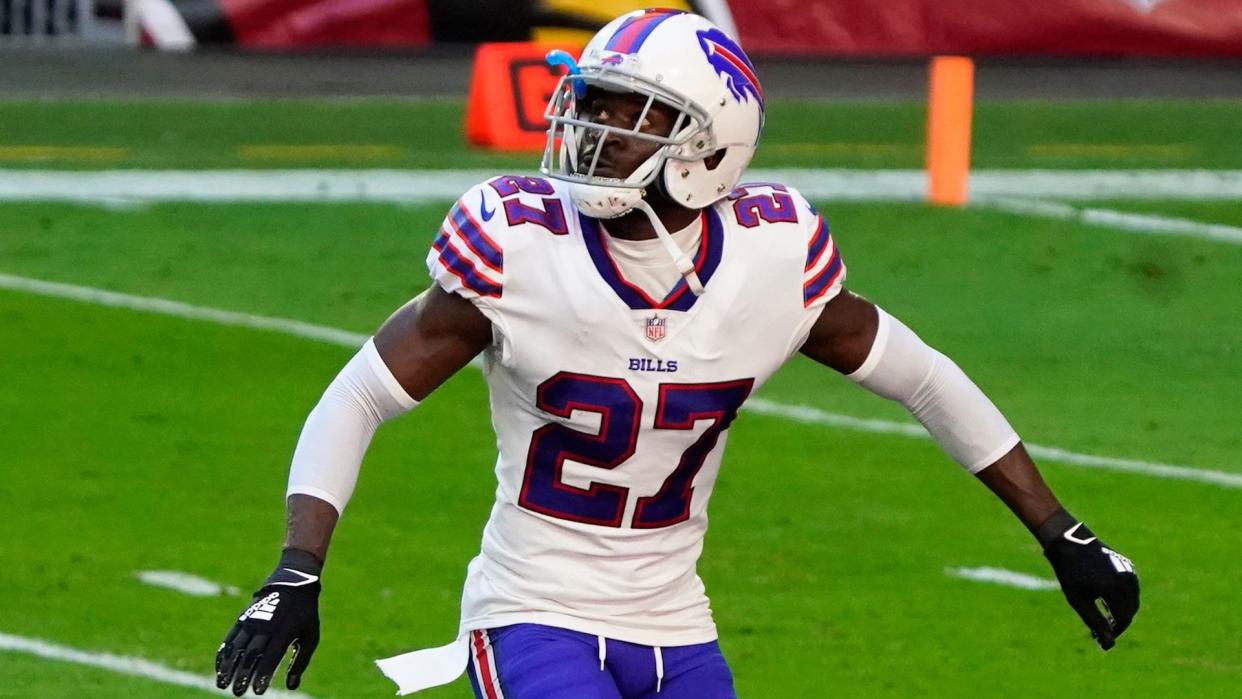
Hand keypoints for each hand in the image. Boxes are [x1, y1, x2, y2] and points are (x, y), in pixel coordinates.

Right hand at [216, 549, 322, 694]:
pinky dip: (223, 653)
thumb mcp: (311, 636)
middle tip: (238, 693)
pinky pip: (230, 638)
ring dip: (228, 667)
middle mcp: (266, 626)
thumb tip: (291, 686)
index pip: (271, 657)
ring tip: (222, 684)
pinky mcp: (243, 618)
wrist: (293, 583)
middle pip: (251, 654)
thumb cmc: (304, 614)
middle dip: (243, 675)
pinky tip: (219, 668)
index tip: (257, 691)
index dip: (262, 674)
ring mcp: (252, 621)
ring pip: (236, 647)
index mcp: (284, 631)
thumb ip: (301, 661)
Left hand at [1039, 512, 1139, 649]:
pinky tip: (1107, 602)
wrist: (1071, 542)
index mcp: (1116, 588)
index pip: (1124, 618)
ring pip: (1131, 600)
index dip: (1115, 631)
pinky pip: (1129, 589)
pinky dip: (1122, 598)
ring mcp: (1130, 572)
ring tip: (1105, 618)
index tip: (1104, 640)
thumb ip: (1095, 622)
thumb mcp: (1078, 600)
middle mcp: (1127, 580)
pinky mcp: (1128, 567)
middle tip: (1103, 631)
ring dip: (1121, 611)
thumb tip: (1109, 643)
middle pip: (1129, 610)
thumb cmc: (1070, 572)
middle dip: (1119, 622)